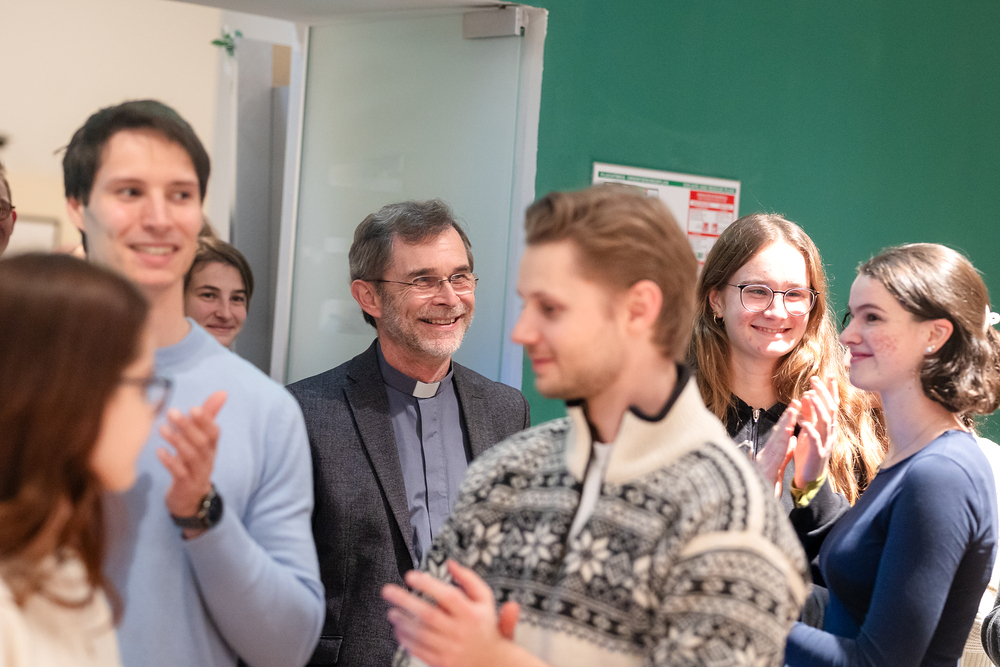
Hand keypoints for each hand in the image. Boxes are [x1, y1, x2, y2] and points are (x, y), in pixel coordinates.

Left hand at [157, 391, 226, 527]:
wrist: (191, 499)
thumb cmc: (194, 463)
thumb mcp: (202, 440)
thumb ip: (209, 416)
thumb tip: (222, 392)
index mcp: (212, 448)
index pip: (214, 432)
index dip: (206, 421)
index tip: (193, 408)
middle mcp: (208, 460)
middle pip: (202, 442)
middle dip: (188, 427)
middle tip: (171, 412)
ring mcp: (197, 473)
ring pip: (191, 456)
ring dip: (177, 441)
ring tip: (162, 429)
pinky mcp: (185, 485)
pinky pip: (180, 473)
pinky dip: (170, 461)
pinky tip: (159, 451)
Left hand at [383, 560, 525, 666]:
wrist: (493, 661)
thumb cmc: (485, 625)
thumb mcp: (485, 599)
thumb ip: (469, 579)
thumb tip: (450, 564)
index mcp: (471, 613)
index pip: (447, 596)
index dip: (427, 585)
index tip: (410, 576)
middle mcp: (460, 631)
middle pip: (428, 614)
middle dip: (405, 601)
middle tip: (388, 591)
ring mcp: (450, 648)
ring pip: (421, 634)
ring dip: (402, 621)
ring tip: (392, 611)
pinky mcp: (442, 662)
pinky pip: (419, 651)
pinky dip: (406, 640)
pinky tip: (399, 630)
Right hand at [755, 400, 799, 497]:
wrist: (755, 501)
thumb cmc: (765, 486)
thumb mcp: (778, 467)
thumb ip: (785, 453)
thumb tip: (791, 440)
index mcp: (771, 454)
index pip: (781, 435)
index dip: (788, 421)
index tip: (796, 409)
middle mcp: (767, 454)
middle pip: (779, 433)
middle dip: (788, 417)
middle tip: (795, 402)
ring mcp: (766, 459)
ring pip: (777, 438)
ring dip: (785, 423)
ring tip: (793, 409)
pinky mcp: (767, 466)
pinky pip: (775, 452)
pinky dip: (781, 440)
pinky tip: (787, 431)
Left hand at [793, 375, 837, 487]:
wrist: (809, 477)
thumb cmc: (809, 452)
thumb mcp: (808, 429)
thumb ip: (808, 413)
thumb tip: (806, 394)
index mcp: (828, 426)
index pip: (832, 405)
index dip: (831, 391)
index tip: (828, 375)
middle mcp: (830, 433)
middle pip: (831, 409)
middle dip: (823, 393)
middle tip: (814, 379)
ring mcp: (826, 442)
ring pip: (825, 421)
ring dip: (817, 407)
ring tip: (808, 394)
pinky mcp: (818, 453)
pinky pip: (815, 438)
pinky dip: (809, 428)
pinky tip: (802, 420)